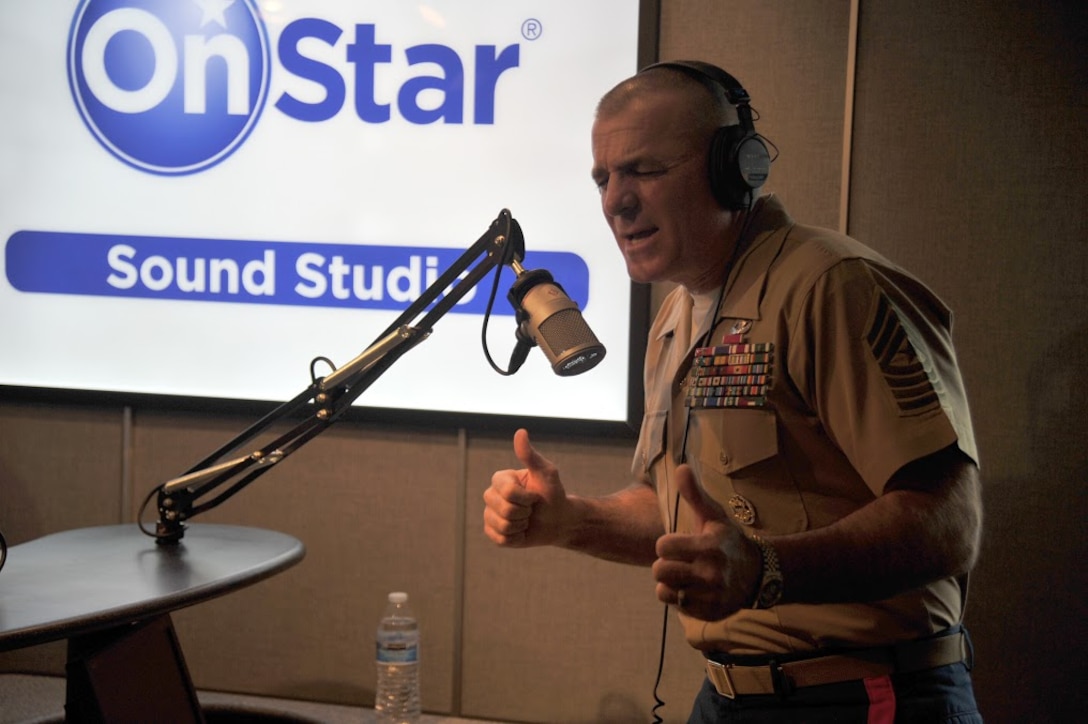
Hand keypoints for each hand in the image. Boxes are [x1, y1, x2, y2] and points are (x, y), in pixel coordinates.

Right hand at [483, 429, 571, 547]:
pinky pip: (500, 539)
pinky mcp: (492, 532)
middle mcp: (491, 495)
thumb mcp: (546, 473)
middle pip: (504, 509)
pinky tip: (522, 531)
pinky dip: (516, 538)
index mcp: (500, 479)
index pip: (507, 492)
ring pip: (502, 526)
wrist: (558, 520)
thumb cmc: (553, 493)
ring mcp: (490, 514)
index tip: (535, 495)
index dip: (526, 498)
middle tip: (532, 509)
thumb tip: (520, 431)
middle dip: (525, 512)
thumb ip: (530, 455)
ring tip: (527, 520)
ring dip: (521, 526)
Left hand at [652, 464, 762, 620]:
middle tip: (678, 561)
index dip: (666, 544)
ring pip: (664, 591)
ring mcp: (710, 596)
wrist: (758, 574)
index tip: (677, 543)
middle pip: (659, 570)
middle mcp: (711, 573)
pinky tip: (692, 589)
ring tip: (684, 575)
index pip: (663, 546)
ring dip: (669, 583)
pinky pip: (676, 606)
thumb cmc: (729, 541)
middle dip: (664, 563)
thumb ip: (694, 494)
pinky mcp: (709, 613)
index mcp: (709, 547)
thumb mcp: (714, 516)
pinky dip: (679, 598)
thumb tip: (680, 468)